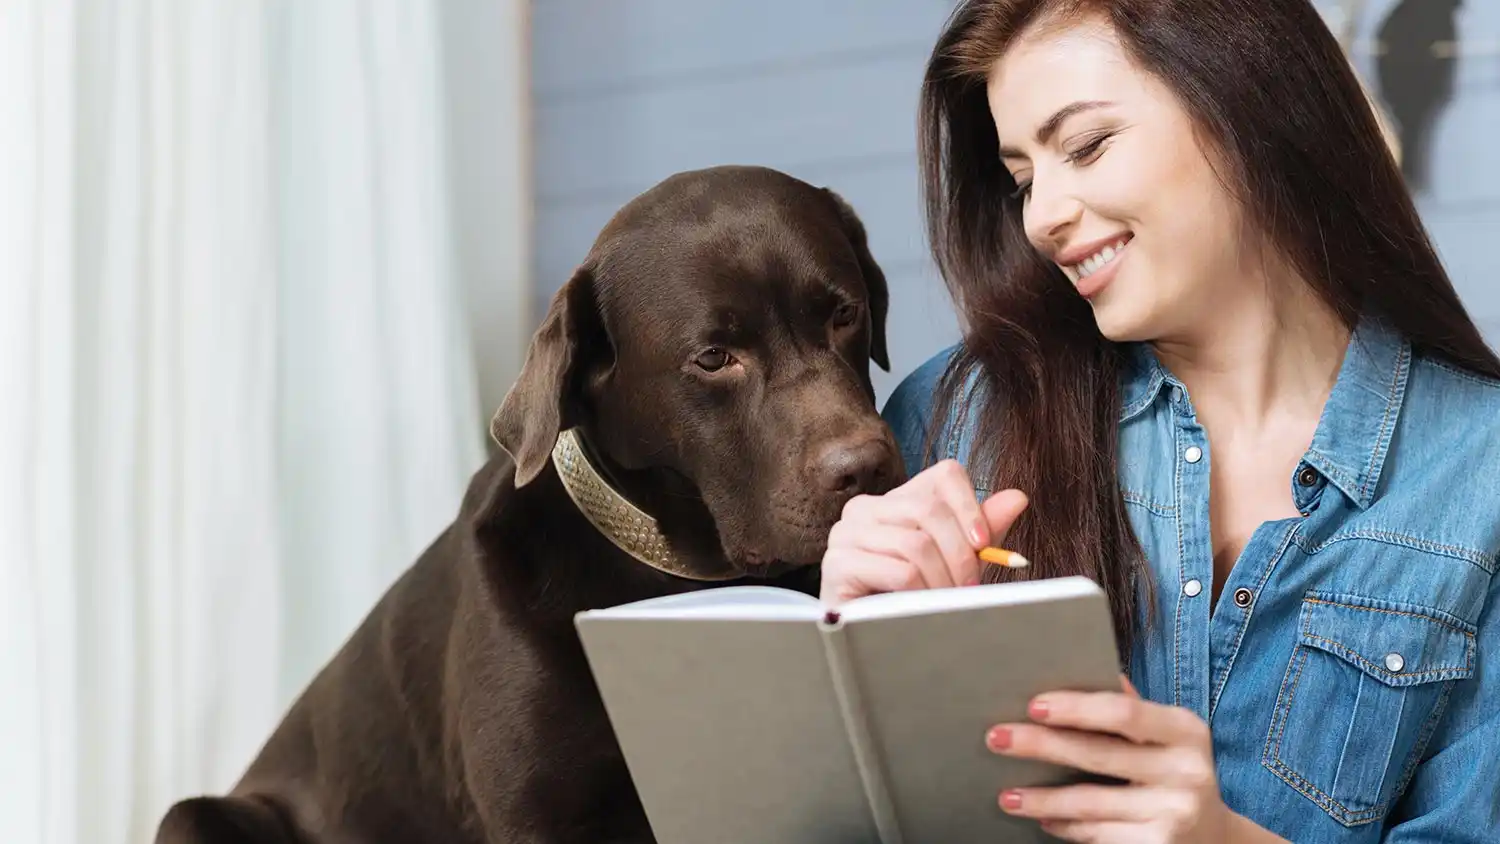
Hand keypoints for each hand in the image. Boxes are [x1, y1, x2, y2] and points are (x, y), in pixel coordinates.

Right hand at [819, 459, 1028, 604]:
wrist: (872, 639)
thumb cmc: (912, 598)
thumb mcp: (954, 561)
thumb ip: (981, 529)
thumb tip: (1017, 497)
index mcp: (895, 500)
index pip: (945, 475)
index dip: (971, 505)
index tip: (984, 541)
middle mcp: (865, 507)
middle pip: (930, 509)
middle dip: (960, 553)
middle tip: (970, 586)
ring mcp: (846, 533)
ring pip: (915, 543)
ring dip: (941, 580)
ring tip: (946, 602)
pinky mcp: (837, 563)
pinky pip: (898, 571)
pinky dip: (920, 592)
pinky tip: (919, 607)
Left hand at [985, 676, 1271, 842]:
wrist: (1215, 839)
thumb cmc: (1175, 772)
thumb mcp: (1168, 737)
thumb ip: (1131, 710)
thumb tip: (1081, 667)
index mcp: (1185, 731)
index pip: (1123, 713)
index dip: (1075, 707)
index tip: (1033, 704)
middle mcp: (1185, 771)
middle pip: (1097, 754)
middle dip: (1040, 745)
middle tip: (997, 738)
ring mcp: (1173, 813)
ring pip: (1089, 803)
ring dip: (1041, 799)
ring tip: (1006, 794)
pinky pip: (1097, 834)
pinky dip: (1065, 827)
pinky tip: (1042, 819)